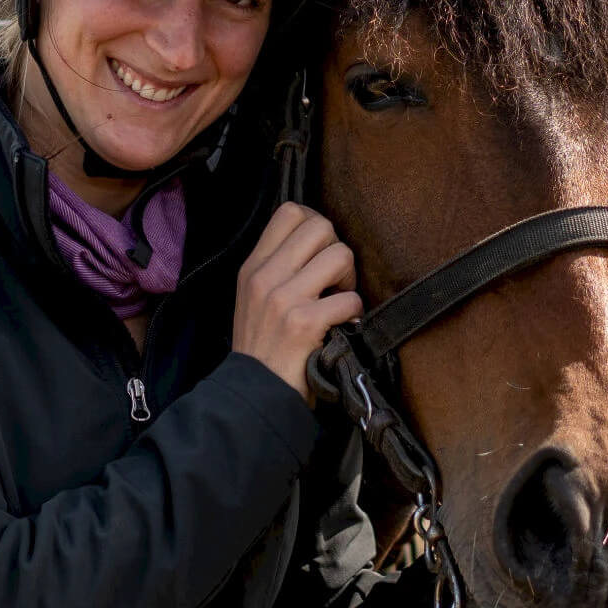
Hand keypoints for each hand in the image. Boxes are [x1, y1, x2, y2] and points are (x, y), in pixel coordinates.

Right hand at [233, 203, 361, 398]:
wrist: (254, 395)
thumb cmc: (262, 349)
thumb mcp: (254, 299)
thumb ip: (277, 268)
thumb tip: (318, 243)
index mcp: (253, 267)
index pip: (289, 212)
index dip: (316, 223)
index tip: (321, 251)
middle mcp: (265, 277)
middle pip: (320, 226)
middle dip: (337, 250)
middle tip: (334, 281)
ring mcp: (284, 299)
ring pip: (340, 255)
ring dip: (349, 281)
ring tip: (339, 302)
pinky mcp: (304, 324)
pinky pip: (350, 299)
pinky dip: (354, 314)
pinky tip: (342, 328)